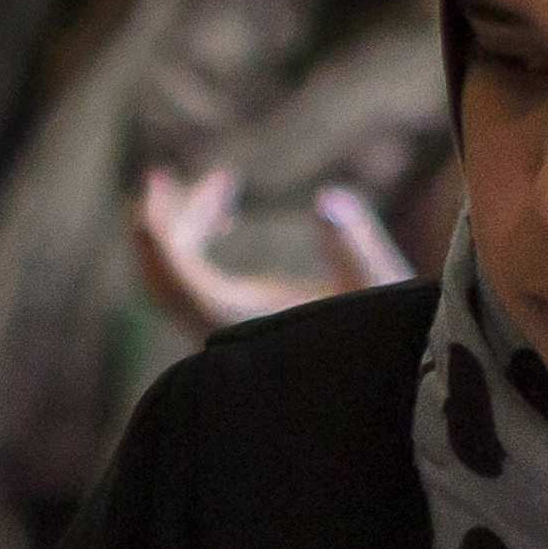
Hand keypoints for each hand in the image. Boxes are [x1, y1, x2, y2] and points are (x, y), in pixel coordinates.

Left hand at [131, 165, 413, 335]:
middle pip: (166, 277)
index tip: (160, 181)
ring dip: (181, 231)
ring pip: (175, 281)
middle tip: (165, 174)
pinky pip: (190, 287)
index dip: (163, 231)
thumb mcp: (378, 282)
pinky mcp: (230, 330)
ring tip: (219, 183)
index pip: (182, 277)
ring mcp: (223, 335)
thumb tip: (327, 200)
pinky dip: (194, 248)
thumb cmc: (386, 332)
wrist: (387, 374)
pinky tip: (228, 215)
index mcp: (247, 323)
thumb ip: (354, 242)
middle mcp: (225, 334)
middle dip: (162, 224)